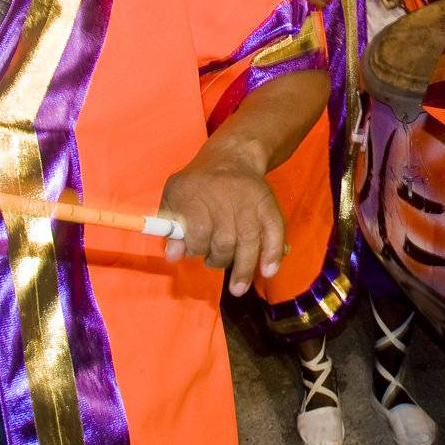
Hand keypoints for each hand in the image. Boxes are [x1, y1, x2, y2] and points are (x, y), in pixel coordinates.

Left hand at [159, 138, 284, 296]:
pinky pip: (275, 232)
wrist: (233, 157)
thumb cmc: (198, 183)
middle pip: (224, 240)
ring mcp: (250, 202)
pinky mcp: (269, 206)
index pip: (197, 230)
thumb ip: (170, 228)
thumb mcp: (174, 197)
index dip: (194, 247)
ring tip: (237, 288)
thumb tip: (173, 256)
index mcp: (197, 192)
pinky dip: (273, 253)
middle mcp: (226, 196)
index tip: (193, 250)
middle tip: (213, 260)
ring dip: (243, 268)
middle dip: (217, 258)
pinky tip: (267, 271)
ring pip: (249, 241)